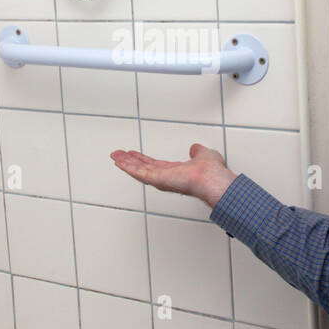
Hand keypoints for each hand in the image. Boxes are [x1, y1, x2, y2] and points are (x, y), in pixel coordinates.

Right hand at [109, 143, 237, 207]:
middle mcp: (167, 177)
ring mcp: (161, 180)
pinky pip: (139, 173)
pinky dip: (128, 166)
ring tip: (115, 156)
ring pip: (138, 171)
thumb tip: (195, 148)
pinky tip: (119, 161)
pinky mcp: (157, 179)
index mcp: (176, 172)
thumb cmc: (212, 172)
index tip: (135, 155)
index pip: (156, 166)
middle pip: (143, 168)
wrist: (213, 180)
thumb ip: (198, 152)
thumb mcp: (204, 155)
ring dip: (126, 163)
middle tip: (119, 155)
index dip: (144, 160)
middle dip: (130, 162)